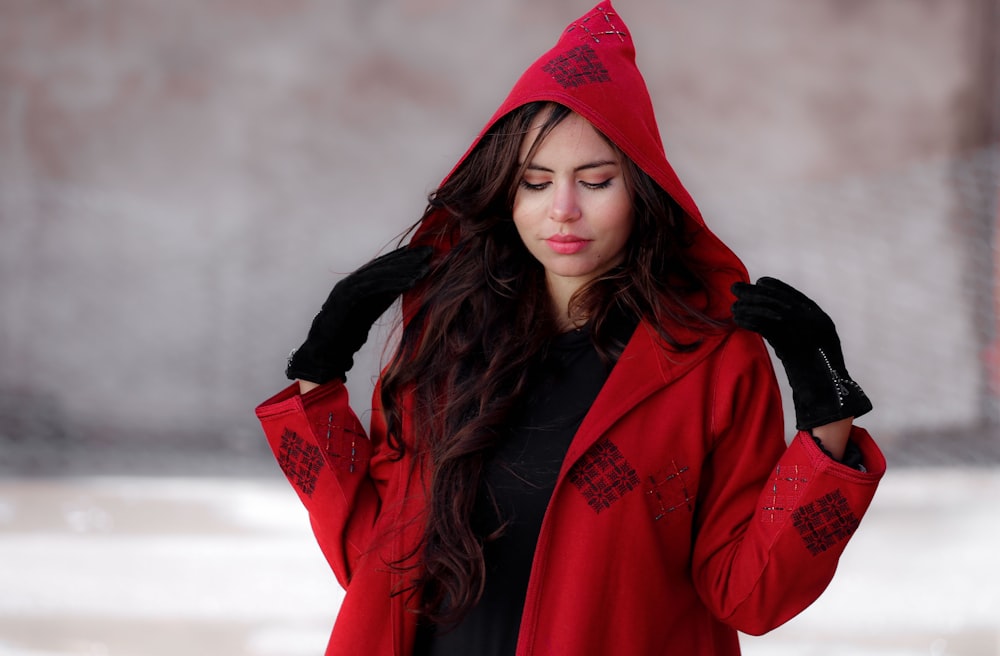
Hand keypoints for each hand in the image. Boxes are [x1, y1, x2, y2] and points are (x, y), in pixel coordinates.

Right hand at [286, 245, 432, 383]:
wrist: (325, 353)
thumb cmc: (346, 336)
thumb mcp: (370, 312)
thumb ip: (383, 298)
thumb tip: (403, 285)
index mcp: (354, 284)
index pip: (381, 266)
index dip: (402, 258)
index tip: (423, 253)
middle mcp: (350, 282)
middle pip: (382, 265)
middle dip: (406, 258)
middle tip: (429, 252)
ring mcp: (346, 289)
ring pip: (379, 274)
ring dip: (403, 270)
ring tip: (424, 268)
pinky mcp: (346, 299)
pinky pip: (373, 287)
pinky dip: (393, 284)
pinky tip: (411, 283)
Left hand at [731, 277, 871, 429]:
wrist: (830, 395)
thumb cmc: (819, 376)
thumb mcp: (813, 347)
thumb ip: (799, 331)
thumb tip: (773, 318)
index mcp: (822, 320)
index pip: (796, 296)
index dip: (776, 287)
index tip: (760, 281)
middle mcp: (816, 322)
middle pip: (781, 300)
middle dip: (756, 292)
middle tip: (736, 288)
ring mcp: (805, 332)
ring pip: (772, 311)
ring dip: (750, 305)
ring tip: (734, 305)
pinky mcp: (792, 344)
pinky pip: (767, 328)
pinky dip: (751, 321)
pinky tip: (738, 319)